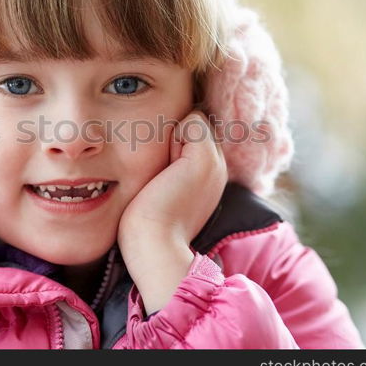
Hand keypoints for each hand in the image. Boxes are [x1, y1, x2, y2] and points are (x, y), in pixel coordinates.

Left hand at [117, 110, 227, 312]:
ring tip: (164, 174)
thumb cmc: (147, 225)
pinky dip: (174, 135)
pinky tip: (167, 168)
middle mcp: (218, 168)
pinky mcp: (205, 158)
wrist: (154, 246)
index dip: (174, 145)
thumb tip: (164, 143)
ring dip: (172, 138)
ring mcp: (216, 163)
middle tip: (163, 177)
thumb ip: (170, 167)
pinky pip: (193, 119)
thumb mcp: (162, 190)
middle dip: (174, 139)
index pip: (194, 136)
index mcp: (208, 178)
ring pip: (193, 121)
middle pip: (194, 126)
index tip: (162, 178)